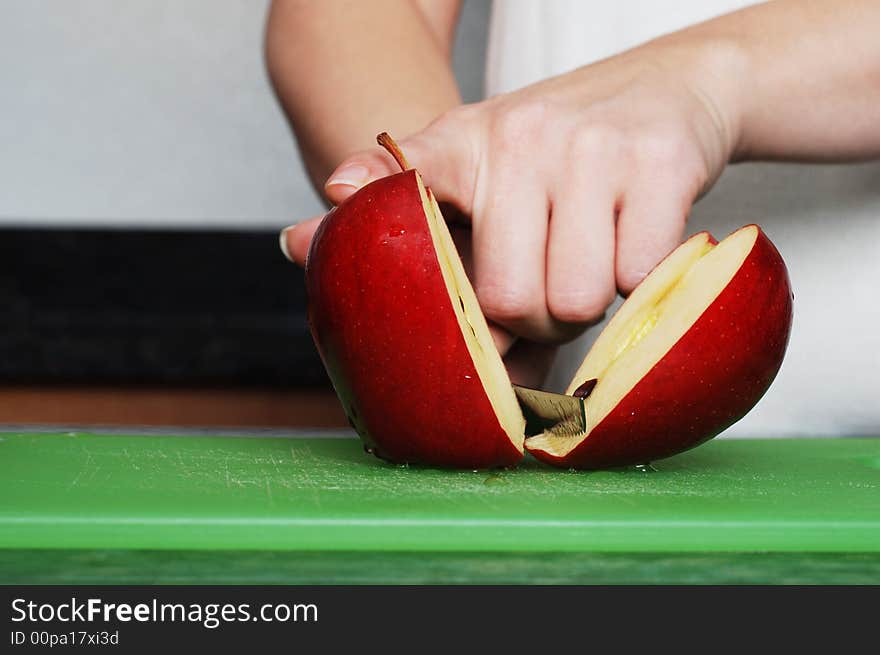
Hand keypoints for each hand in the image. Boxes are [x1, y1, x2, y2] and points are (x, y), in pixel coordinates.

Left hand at [282, 38, 742, 383]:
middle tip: (548, 287)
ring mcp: (591, 149)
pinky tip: (635, 241)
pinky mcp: (659, 163)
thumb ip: (401, 211)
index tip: (339, 209)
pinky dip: (641, 282)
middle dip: (534, 319)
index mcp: (463, 144)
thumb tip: (292, 242)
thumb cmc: (565, 146)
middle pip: (509, 302)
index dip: (387, 227)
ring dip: (587, 304)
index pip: (407, 187)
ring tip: (591, 261)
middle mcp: (520, 138)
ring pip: (576, 299)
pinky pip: (637, 277)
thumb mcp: (479, 162)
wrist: (673, 85)